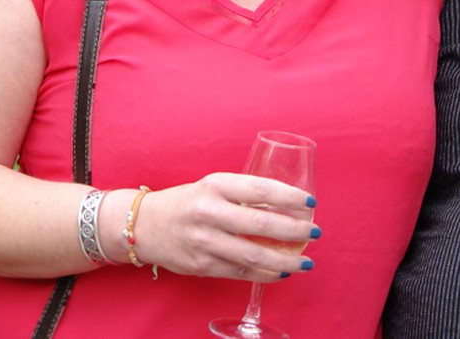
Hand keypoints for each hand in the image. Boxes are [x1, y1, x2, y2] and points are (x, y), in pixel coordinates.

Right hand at [135, 173, 316, 281]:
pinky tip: (282, 272)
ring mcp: (204, 242)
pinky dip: (266, 274)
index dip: (290, 196)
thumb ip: (244, 195)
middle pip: (261, 223)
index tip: (311, 203)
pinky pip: (241, 272)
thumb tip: (287, 207)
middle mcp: (209, 213)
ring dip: (286, 260)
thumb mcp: (213, 187)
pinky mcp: (202, 266)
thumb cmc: (188, 203)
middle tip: (315, 232)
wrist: (144, 226)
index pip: (260, 188)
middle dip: (295, 230)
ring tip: (306, 261)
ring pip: (254, 254)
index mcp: (215, 186)